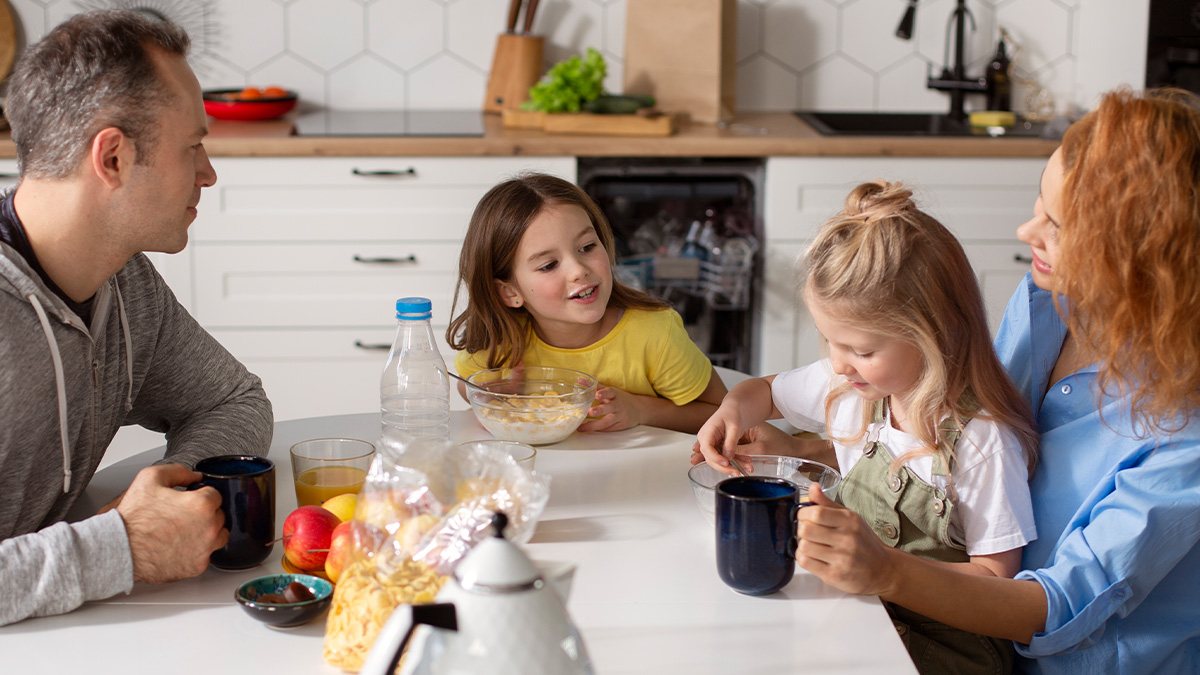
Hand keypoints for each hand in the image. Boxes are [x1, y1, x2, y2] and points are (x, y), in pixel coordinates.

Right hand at [117, 463, 227, 584]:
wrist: (119, 549)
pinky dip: (197, 551)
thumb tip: (195, 476)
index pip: (215, 495)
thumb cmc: (132, 518)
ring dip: (207, 532)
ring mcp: (204, 549)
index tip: (190, 500)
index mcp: (202, 505)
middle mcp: (209, 528)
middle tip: (183, 515)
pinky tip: (180, 546)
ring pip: (218, 536)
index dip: (200, 495)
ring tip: (185, 530)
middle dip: (205, 513)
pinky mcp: (197, 566)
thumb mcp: (150, 478)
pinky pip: (206, 555)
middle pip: (219, 515)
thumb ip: (178, 471)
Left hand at [578, 386, 642, 431]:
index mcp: (615, 395)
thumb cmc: (620, 399)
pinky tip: (588, 430)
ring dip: (594, 425)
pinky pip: (608, 429)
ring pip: (607, 422)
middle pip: (610, 408)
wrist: (639, 410)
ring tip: (582, 427)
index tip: (597, 394)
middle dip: (600, 410)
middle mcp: (619, 406)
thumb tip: (580, 381)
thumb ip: (596, 387)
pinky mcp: (621, 426)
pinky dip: (598, 429)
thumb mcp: (610, 391)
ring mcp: (620, 417)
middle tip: (591, 412)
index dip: (604, 393)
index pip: (610, 392)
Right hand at [690, 422, 794, 470]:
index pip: (707, 449)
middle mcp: (706, 440)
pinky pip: (724, 457)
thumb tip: (728, 457)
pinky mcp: (718, 448)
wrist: (735, 409)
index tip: (727, 462)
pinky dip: (735, 461)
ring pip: (718, 460)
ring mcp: (711, 444)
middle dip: (724, 467)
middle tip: (736, 472)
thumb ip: (730, 442)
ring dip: (732, 465)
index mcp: (707, 432)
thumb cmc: (733, 413)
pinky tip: (745, 463)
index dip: (716, 458)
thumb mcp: (735, 427)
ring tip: (747, 467)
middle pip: (711, 458)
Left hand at [795, 484, 896, 596]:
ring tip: (811, 544)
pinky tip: (812, 556)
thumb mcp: (850, 518)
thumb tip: (812, 488)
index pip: (816, 513)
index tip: (804, 516)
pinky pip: (806, 562)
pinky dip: (804, 557)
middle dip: (801, 529)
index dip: (803, 513)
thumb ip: (827, 504)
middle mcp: (847, 539)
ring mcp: (841, 559)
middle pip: (806, 530)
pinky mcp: (834, 575)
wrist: (882, 570)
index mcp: (849, 521)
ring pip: (804, 547)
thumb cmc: (864, 542)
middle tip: (807, 531)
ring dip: (802, 545)